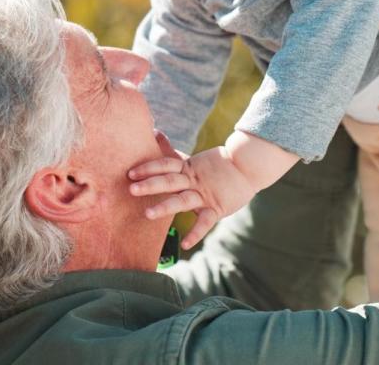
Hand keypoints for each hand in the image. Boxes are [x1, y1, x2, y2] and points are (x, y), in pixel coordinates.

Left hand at [129, 141, 257, 249]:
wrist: (248, 167)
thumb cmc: (217, 166)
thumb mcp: (192, 160)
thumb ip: (171, 152)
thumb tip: (153, 133)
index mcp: (188, 168)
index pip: (166, 164)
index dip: (148, 168)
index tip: (130, 173)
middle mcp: (194, 181)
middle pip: (170, 181)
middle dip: (150, 184)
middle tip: (131, 189)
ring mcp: (205, 195)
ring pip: (183, 201)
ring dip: (165, 207)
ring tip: (148, 214)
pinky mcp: (217, 208)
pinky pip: (205, 222)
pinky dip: (196, 234)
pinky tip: (185, 245)